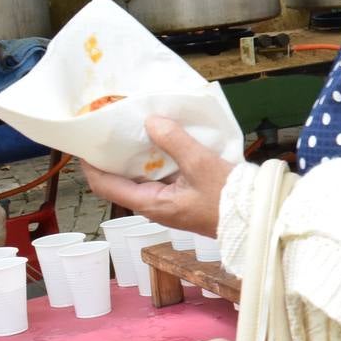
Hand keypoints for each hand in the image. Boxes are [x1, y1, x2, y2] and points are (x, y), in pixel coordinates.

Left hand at [81, 117, 233, 237]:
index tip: (85, 142)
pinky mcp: (182, 198)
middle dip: (113, 156)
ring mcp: (168, 203)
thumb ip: (174, 141)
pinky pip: (160, 177)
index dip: (90, 165)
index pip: (105, 185)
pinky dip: (156, 159)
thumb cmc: (227, 198)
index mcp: (150, 204)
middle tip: (112, 129)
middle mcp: (153, 206)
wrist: (255, 219)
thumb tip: (151, 121)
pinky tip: (164, 141)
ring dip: (137, 156)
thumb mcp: (201, 164)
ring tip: (136, 129)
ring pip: (141, 178)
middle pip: (120, 180)